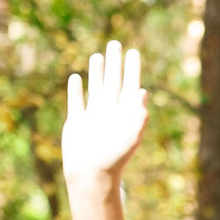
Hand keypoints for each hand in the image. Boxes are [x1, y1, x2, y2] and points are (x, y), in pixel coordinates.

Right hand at [62, 42, 147, 206]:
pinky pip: (76, 102)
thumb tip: (143, 91)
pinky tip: (76, 78)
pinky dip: (76, 90)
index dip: (132, 69)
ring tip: (98, 56)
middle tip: (115, 44)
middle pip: (113, 82)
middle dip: (115, 63)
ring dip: (97, 73)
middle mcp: (110, 112)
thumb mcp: (131, 136)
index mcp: (124, 114)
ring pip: (96, 89)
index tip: (134, 52)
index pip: (130, 85)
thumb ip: (138, 114)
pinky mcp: (77, 123)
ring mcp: (93, 117)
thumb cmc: (114, 159)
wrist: (91, 176)